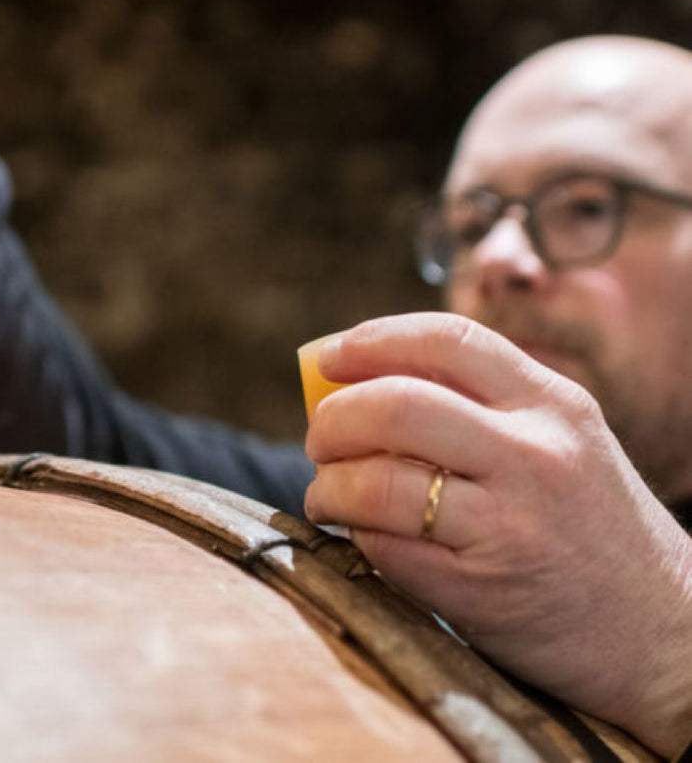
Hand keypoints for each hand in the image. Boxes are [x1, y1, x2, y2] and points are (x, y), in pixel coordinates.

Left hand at [304, 311, 691, 754]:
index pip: (448, 338)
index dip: (372, 340)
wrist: (665, 636)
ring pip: (376, 482)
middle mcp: (535, 454)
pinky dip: (354, 536)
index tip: (328, 358)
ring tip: (327, 493)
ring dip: (328, 485)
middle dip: (333, 418)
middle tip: (319, 437)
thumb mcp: (559, 442)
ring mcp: (511, 523)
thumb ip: (479, 405)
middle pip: (395, 405)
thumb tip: (356, 379)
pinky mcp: (483, 590)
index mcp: (552, 403)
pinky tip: (358, 535)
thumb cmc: (589, 526)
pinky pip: (385, 548)